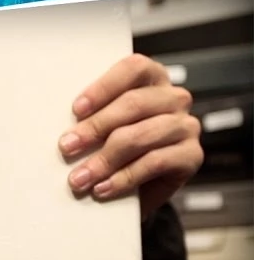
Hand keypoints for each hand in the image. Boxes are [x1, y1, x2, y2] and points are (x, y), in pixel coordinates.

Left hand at [58, 54, 203, 219]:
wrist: (138, 191)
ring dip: (105, 160)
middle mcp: (173, 98)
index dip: (103, 87)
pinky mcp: (192, 156)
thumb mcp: (103, 128)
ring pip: (141, 135)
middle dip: (95, 127)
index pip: (133, 69)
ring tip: (80, 178)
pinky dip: (124, 178)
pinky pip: (154, 163)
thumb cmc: (116, 149)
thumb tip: (66, 129)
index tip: (76, 109)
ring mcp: (186, 126)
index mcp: (152, 79)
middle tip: (67, 146)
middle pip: (134, 103)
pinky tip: (102, 188)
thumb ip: (92, 118)